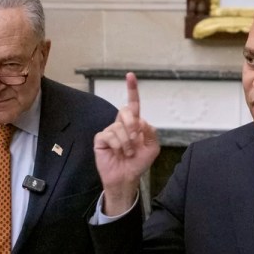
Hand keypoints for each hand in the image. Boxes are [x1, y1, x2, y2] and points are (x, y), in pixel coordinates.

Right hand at [94, 72, 159, 214]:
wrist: (127, 177)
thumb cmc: (138, 163)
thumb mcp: (152, 148)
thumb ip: (151, 132)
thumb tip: (141, 121)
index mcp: (134, 124)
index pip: (133, 104)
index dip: (132, 89)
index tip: (130, 75)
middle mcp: (121, 124)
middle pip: (126, 111)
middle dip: (133, 125)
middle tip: (135, 139)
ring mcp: (110, 131)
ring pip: (119, 127)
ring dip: (127, 142)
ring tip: (128, 153)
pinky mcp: (101, 139)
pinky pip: (109, 135)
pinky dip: (117, 145)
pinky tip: (118, 153)